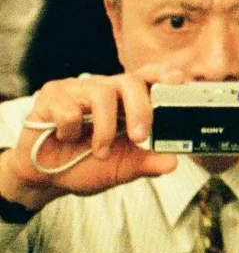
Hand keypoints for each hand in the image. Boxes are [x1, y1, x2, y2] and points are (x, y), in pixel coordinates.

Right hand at [0, 69, 177, 206]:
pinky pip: (69, 109)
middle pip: (129, 81)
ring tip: (98, 152)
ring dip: (104, 130)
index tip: (178, 80)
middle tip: (140, 137)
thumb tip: (173, 162)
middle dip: (140, 109)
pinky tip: (65, 138)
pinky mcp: (52, 95)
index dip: (163, 74)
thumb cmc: (85, 165)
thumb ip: (146, 163)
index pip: (147, 77)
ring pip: (102, 93)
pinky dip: (70, 132)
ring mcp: (78, 89)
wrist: (45, 177)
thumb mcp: (121, 168)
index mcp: (125, 101)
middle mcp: (104, 89)